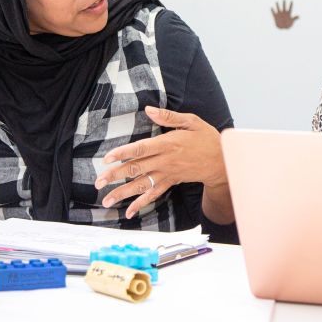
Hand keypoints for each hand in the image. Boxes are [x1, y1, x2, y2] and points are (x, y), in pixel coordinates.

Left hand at [94, 107, 226, 218]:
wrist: (222, 161)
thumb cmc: (206, 138)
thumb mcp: (191, 121)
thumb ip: (168, 116)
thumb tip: (149, 110)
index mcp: (167, 144)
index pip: (140, 149)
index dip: (122, 153)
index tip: (107, 158)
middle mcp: (165, 161)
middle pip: (136, 169)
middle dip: (115, 176)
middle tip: (98, 182)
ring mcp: (167, 173)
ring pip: (142, 184)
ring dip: (123, 193)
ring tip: (107, 200)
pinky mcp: (171, 182)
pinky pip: (154, 194)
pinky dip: (141, 204)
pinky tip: (130, 211)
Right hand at [271, 0, 298, 28]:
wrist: (282, 27)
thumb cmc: (288, 24)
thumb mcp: (292, 21)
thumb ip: (294, 18)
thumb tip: (298, 16)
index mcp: (288, 13)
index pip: (290, 8)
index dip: (291, 5)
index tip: (292, 1)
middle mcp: (284, 13)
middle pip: (284, 7)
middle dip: (284, 3)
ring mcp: (280, 14)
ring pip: (278, 9)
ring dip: (277, 6)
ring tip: (276, 2)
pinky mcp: (276, 16)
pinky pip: (273, 13)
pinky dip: (272, 10)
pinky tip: (271, 7)